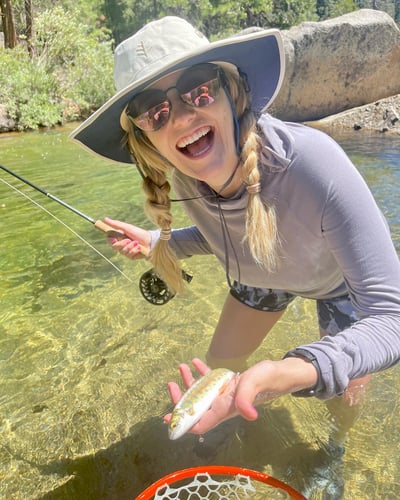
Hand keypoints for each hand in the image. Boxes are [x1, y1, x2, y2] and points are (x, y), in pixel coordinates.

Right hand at [104, 217, 150, 258]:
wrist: (150, 240)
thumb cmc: (138, 233)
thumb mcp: (127, 227)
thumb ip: (116, 224)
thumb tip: (105, 218)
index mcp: (119, 237)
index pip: (109, 240)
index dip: (110, 240)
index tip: (114, 239)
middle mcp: (121, 244)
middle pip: (114, 247)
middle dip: (121, 243)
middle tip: (128, 240)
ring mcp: (126, 251)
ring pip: (122, 251)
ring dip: (130, 247)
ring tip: (136, 243)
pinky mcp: (131, 256)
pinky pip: (129, 255)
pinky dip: (134, 251)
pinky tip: (139, 248)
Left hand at [164, 357, 317, 435]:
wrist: (279, 374)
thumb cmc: (267, 380)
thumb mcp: (254, 385)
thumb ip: (247, 398)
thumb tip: (249, 415)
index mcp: (225, 409)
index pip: (200, 423)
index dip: (183, 424)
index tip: (168, 418)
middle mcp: (221, 405)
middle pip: (195, 408)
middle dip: (181, 398)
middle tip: (172, 384)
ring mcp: (223, 395)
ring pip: (200, 393)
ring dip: (189, 382)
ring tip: (182, 367)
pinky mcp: (227, 384)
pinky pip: (210, 380)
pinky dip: (201, 371)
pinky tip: (196, 361)